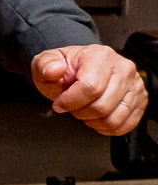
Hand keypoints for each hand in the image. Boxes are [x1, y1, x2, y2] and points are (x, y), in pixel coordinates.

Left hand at [31, 45, 147, 136]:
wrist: (80, 70)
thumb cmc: (66, 69)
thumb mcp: (46, 63)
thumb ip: (45, 65)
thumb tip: (53, 70)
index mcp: (100, 56)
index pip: (90, 87)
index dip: (70, 102)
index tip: (59, 104)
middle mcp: (123, 69)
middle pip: (102, 106)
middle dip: (80, 113)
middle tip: (72, 107)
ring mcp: (134, 85)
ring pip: (114, 118)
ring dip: (93, 122)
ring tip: (84, 112)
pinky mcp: (139, 100)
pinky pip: (125, 125)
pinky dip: (107, 128)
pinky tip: (96, 119)